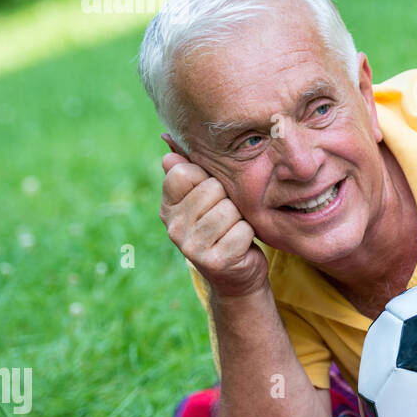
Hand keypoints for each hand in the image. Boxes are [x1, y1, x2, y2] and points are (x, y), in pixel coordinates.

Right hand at [160, 138, 267, 298]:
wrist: (237, 274)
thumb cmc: (223, 227)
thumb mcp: (205, 198)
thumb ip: (189, 170)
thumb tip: (168, 142)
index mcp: (168, 207)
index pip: (184, 172)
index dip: (207, 178)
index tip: (211, 195)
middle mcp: (173, 228)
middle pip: (211, 187)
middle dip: (228, 199)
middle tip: (226, 217)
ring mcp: (191, 247)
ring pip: (229, 209)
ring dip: (240, 218)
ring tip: (233, 229)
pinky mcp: (215, 262)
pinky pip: (242, 230)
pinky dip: (249, 235)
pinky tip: (240, 245)